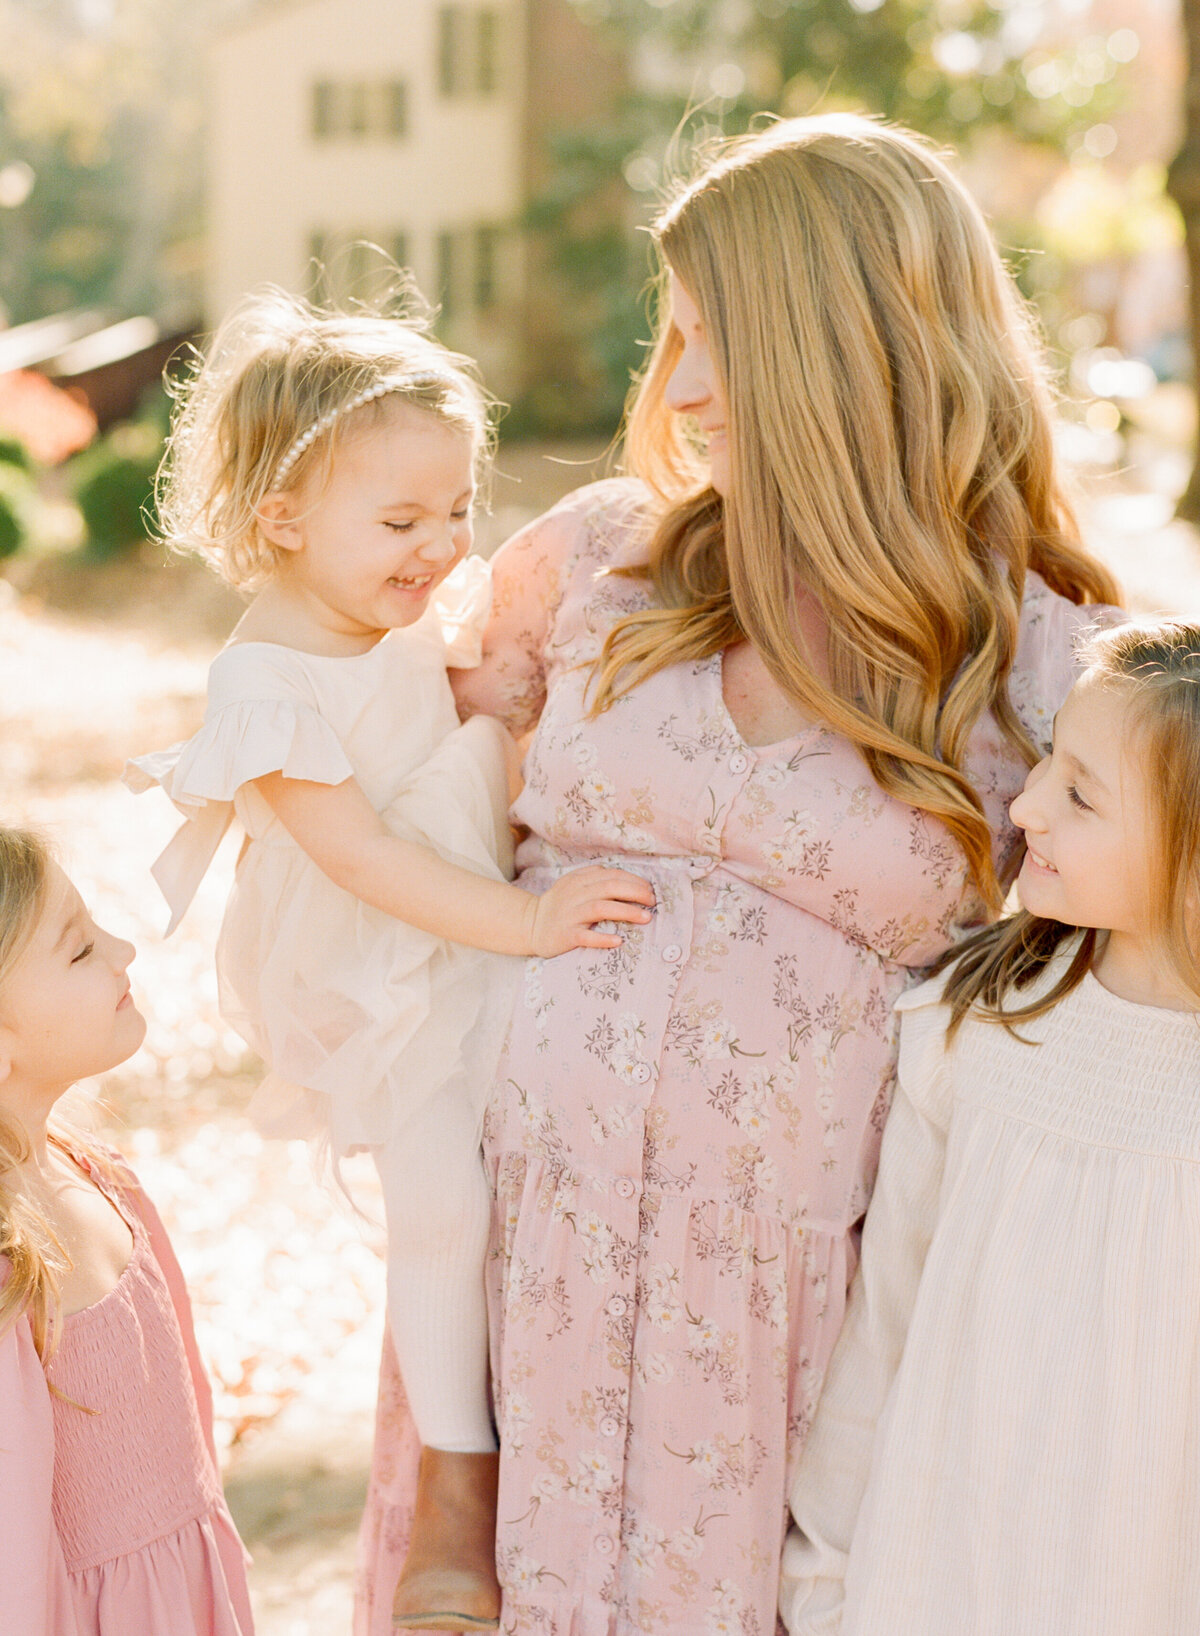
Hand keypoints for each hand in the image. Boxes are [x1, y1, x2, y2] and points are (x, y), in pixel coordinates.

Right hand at [527, 866, 655, 956]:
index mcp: (579, 880)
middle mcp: (575, 894)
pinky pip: (585, 936)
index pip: (611, 875)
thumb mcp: (573, 884)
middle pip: (610, 888)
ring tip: (646, 918)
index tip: (650, 890)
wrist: (530, 925)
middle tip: (652, 901)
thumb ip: (595, 877)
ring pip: (601, 908)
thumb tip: (628, 879)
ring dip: (626, 912)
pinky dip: (602, 938)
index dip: (634, 881)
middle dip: (635, 893)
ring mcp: (570, 914)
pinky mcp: (565, 935)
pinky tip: (618, 941)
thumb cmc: (560, 905)